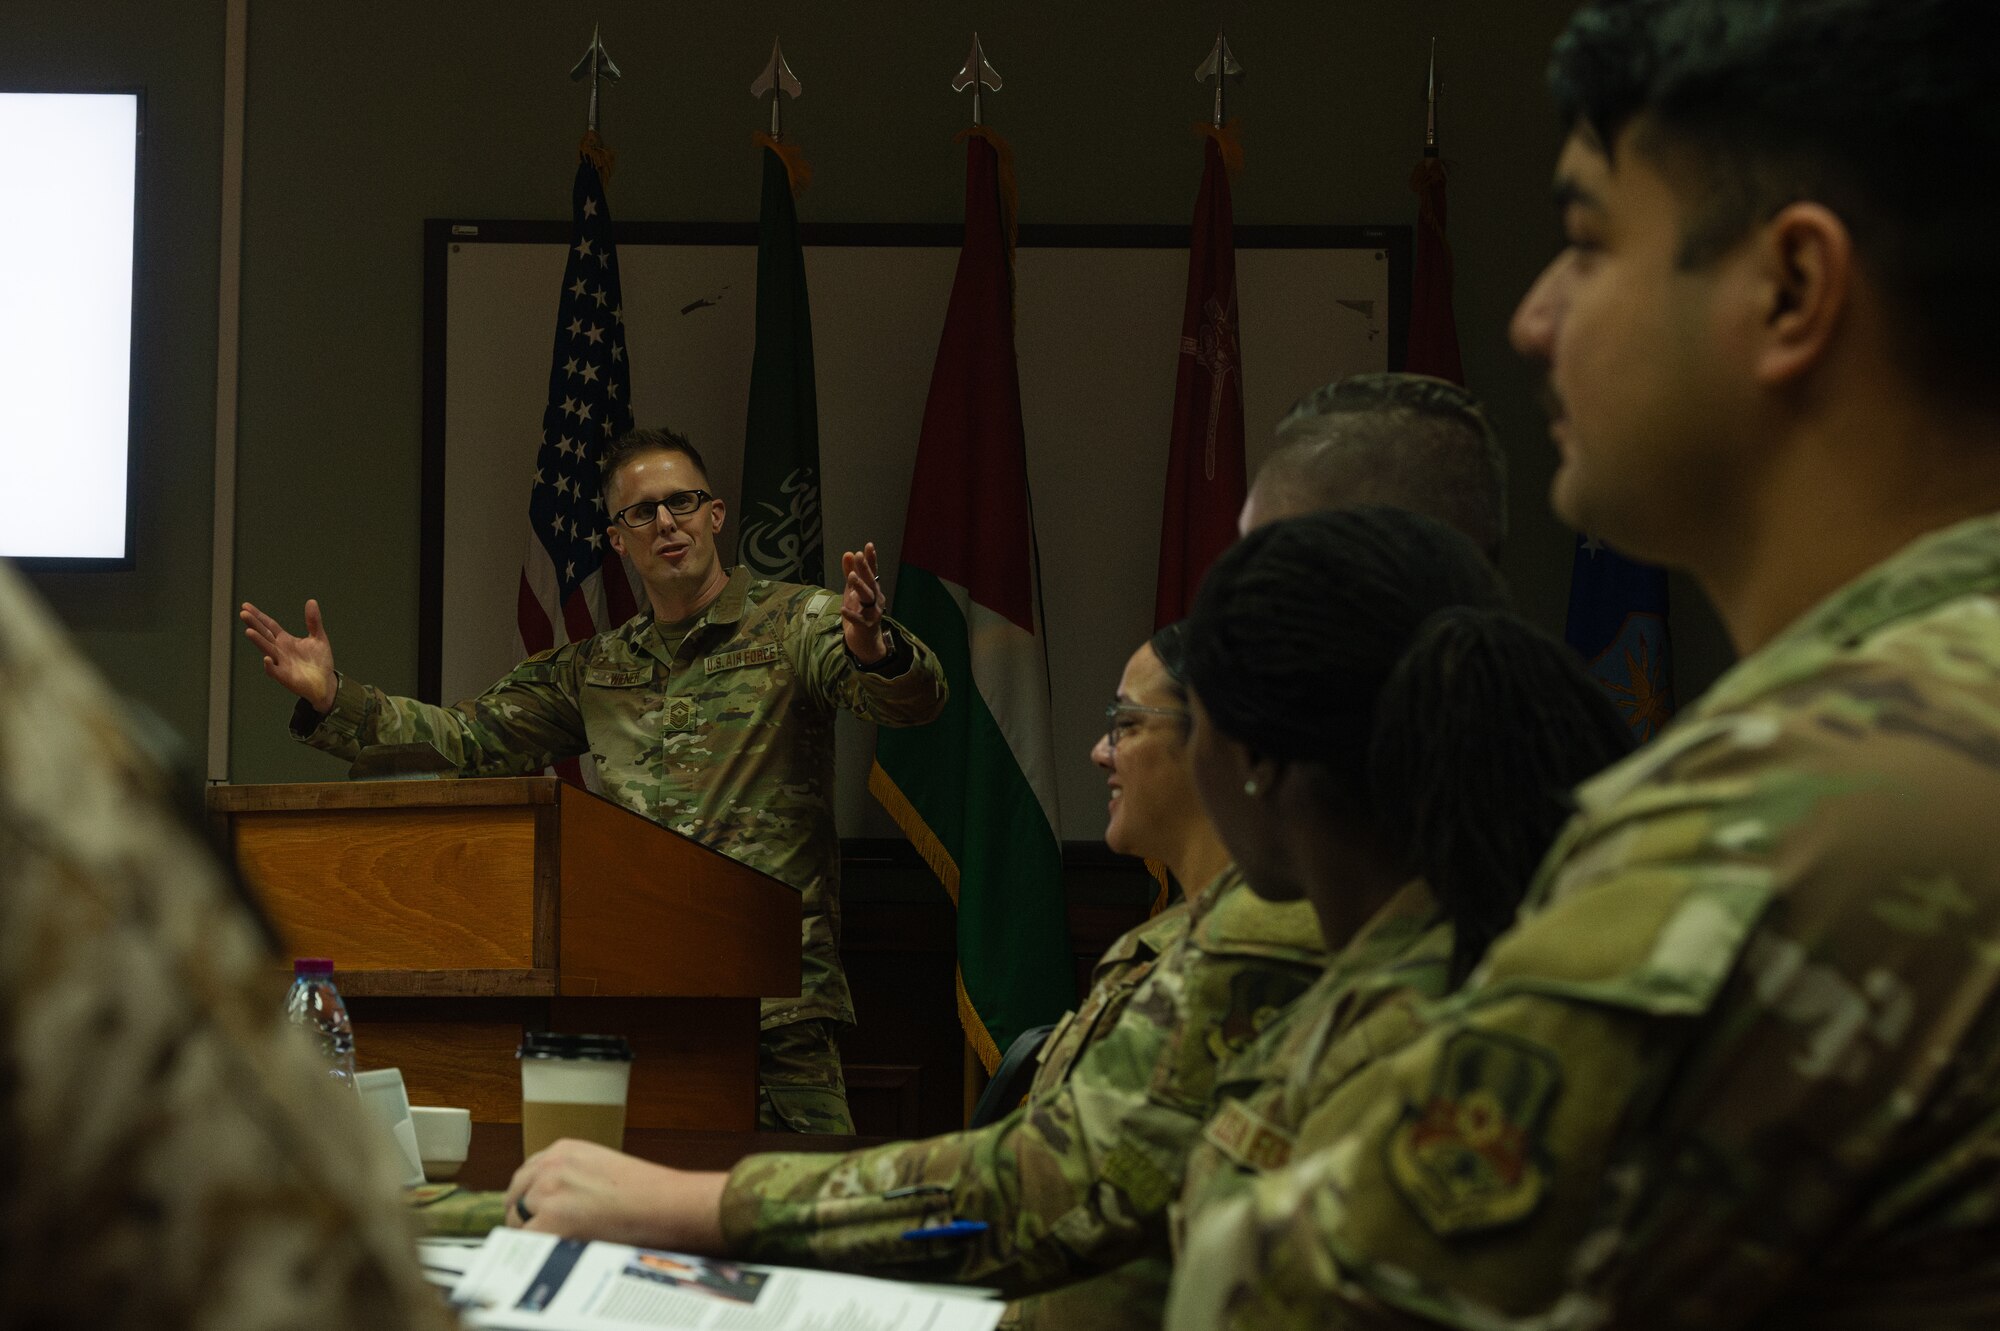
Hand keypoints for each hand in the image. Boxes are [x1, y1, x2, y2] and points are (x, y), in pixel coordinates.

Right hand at [240, 599, 337, 712]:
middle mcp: (279, 650)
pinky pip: (274, 671)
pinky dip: (270, 666)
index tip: (245, 606)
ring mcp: (281, 663)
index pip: (269, 625)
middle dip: (254, 624)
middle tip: (243, 614)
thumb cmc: (319, 661)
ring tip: (249, 631)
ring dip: (258, 641)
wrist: (325, 683)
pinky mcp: (285, 677)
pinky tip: (267, 658)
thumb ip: (313, 621)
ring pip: (267, 650)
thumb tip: (311, 601)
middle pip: (264, 635)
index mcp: (285, 640)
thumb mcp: (318, 638)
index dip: (259, 616)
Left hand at [505, 1138, 728, 1251]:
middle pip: (515, 1196)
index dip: (529, 1197)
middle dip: (524, 1216)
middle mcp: (551, 1166)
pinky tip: (557, 1255)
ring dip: (532, 1235)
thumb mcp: (601, 1167)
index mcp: (564, 1150)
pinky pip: (526, 1243)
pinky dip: (537, 1252)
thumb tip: (550, 1203)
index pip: (527, 1174)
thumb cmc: (645, 1192)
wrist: (665, 1204)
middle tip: (540, 1236)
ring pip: (517, 1221)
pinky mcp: (550, 1222)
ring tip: (557, 1247)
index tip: (533, 1212)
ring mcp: (547, 1193)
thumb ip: (571, 1177)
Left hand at [841, 542, 888, 663]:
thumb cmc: (859, 613)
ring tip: (851, 576)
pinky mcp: (865, 627)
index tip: (868, 545)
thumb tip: (848, 553)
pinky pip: (858, 620)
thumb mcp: (852, 592)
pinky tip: (844, 609)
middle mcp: (876, 600)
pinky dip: (852, 614)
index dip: (871, 559)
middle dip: (865, 569)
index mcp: (873, 590)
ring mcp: (872, 614)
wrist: (864, 642)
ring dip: (860, 587)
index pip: (873, 572)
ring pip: (867, 598)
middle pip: (871, 582)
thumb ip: (850, 573)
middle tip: (858, 556)